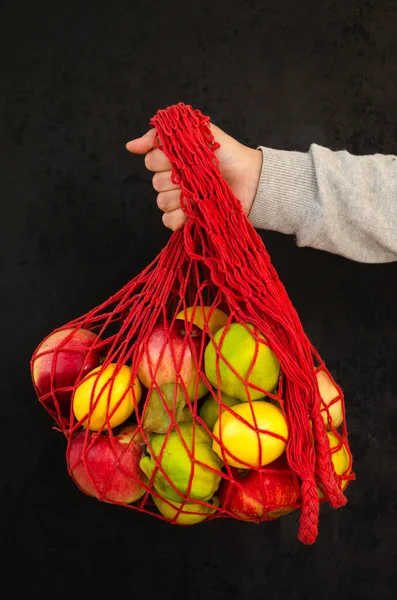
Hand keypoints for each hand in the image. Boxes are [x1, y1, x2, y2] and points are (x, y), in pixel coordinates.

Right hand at [126, 123, 261, 230]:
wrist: (250, 178)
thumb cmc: (227, 153)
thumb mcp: (197, 133)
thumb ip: (163, 136)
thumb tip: (131, 146)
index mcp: (171, 160)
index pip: (150, 161)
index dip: (164, 160)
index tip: (183, 157)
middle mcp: (172, 180)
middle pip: (155, 183)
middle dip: (175, 179)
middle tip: (195, 175)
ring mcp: (179, 201)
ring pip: (161, 202)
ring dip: (179, 199)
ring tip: (199, 193)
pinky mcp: (186, 219)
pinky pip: (168, 221)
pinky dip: (179, 217)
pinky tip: (193, 211)